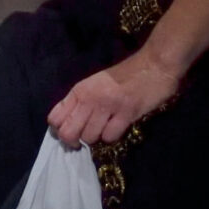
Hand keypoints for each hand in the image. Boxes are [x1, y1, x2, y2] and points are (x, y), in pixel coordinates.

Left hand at [47, 51, 181, 147]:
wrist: (153, 66)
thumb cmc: (123, 75)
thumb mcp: (94, 84)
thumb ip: (79, 101)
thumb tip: (64, 125)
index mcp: (80, 90)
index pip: (55, 118)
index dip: (59, 130)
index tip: (70, 131)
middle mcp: (90, 98)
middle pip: (68, 133)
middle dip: (73, 141)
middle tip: (83, 140)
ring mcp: (108, 106)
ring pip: (89, 138)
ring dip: (96, 138)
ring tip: (105, 127)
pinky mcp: (126, 114)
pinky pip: (109, 137)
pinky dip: (112, 136)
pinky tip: (118, 126)